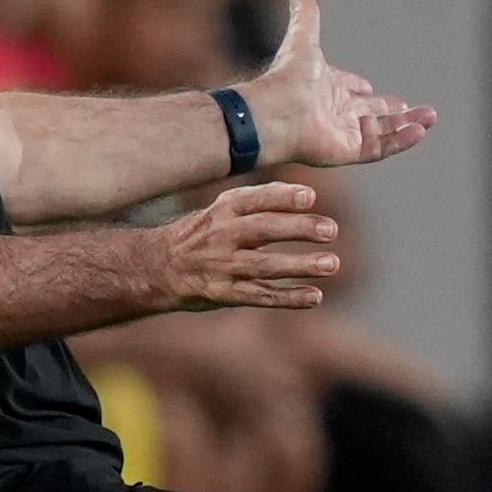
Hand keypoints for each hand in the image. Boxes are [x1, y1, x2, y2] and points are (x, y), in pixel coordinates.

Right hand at [157, 182, 340, 311]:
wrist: (160, 266)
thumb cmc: (203, 233)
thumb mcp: (222, 209)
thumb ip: (260, 201)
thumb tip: (303, 194)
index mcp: (223, 210)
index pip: (255, 199)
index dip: (282, 197)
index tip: (310, 197)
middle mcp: (222, 235)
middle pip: (262, 230)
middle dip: (297, 229)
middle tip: (331, 230)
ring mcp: (222, 266)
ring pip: (264, 265)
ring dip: (299, 265)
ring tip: (332, 264)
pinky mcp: (224, 293)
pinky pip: (259, 296)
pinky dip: (288, 297)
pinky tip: (315, 296)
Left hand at [248, 0, 437, 169]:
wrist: (275, 112)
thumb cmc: (288, 77)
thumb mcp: (304, 39)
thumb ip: (306, 16)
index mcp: (326, 89)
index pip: (349, 91)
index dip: (361, 90)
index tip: (371, 88)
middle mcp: (335, 113)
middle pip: (372, 114)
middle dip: (397, 112)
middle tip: (421, 110)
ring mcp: (342, 134)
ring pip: (382, 132)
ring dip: (407, 125)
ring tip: (431, 117)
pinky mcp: (347, 151)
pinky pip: (380, 148)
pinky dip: (401, 141)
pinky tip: (420, 131)